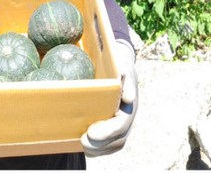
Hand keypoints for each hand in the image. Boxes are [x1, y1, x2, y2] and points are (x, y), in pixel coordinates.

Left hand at [81, 39, 137, 156]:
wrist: (120, 62)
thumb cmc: (117, 61)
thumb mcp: (121, 63)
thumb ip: (124, 76)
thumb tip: (127, 98)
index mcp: (129, 102)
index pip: (121, 123)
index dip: (107, 132)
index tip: (91, 133)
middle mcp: (127, 114)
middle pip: (118, 137)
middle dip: (101, 143)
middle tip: (82, 141)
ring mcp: (122, 120)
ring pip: (115, 142)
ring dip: (99, 148)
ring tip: (82, 145)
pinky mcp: (114, 122)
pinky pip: (110, 141)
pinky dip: (99, 147)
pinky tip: (85, 146)